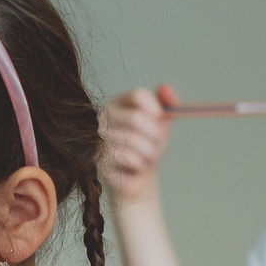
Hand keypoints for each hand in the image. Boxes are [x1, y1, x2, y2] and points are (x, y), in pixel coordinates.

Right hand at [101, 86, 176, 207]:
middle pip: (137, 118)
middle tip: (156, 144)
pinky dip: (140, 165)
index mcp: (117, 103)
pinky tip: (135, 167)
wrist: (137, 177)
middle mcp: (103, 118)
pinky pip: (130, 159)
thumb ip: (167, 103)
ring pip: (135, 141)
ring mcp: (98, 139)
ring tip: (146, 157)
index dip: (156, 108)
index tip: (162, 119)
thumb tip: (166, 88)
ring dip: (149, 153)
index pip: (138, 95)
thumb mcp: (160, 123)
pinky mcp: (99, 161)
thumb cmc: (147, 145)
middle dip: (155, 135)